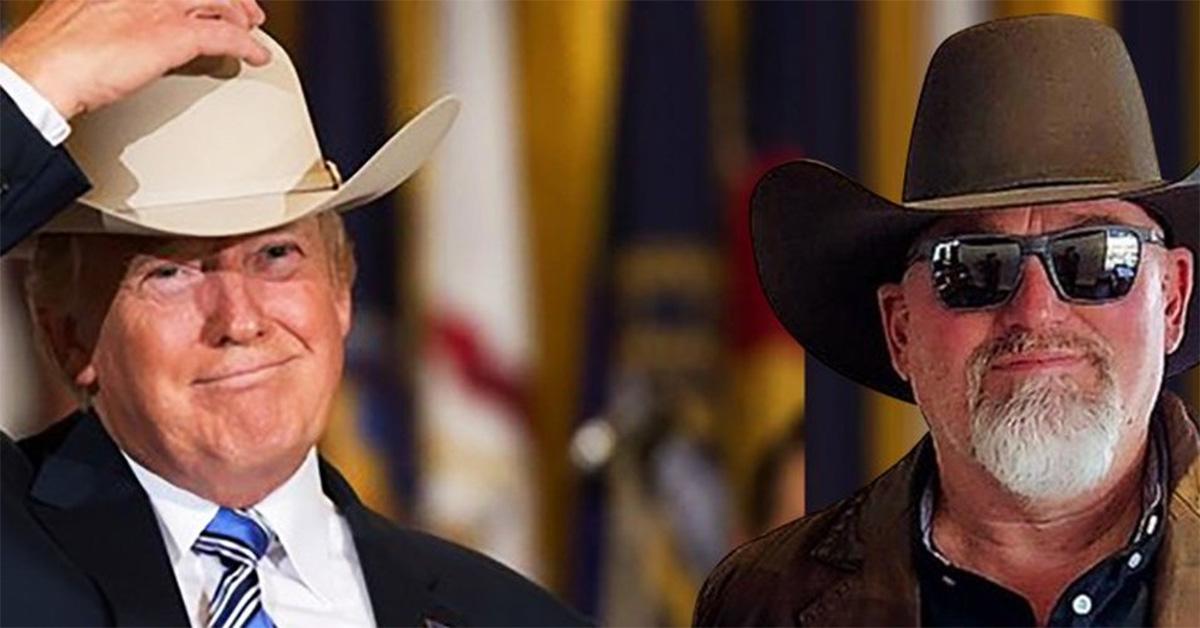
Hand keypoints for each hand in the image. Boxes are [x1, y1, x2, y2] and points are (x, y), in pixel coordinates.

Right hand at [0, 0, 270, 119]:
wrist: (44, 69)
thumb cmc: (54, 50)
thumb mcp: (87, 15)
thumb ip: (116, 13)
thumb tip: (131, 28)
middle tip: (247, 12)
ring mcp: (161, 8)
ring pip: (219, 4)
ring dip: (242, 18)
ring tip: (253, 32)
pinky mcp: (173, 37)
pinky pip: (224, 37)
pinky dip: (246, 46)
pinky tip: (256, 56)